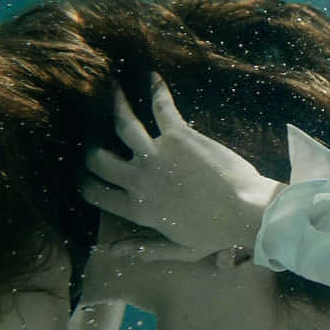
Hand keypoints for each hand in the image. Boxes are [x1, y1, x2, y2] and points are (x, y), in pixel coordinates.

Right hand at [82, 75, 282, 255]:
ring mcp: (157, 155)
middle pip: (99, 159)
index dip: (84, 183)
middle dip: (90, 148)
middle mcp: (140, 180)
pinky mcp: (179, 136)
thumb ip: (143, 251)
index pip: (96, 194)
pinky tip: (153, 77)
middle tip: (89, 135)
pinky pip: (161, 107)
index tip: (82, 173)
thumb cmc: (217, 233)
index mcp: (139, 209)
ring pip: (122, 124)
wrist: (247, 211)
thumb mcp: (178, 250)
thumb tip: (110, 252)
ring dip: (114, 104)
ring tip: (110, 89)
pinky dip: (156, 90)